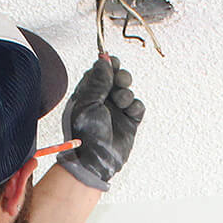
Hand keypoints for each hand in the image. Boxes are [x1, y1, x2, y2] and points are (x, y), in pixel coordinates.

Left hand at [61, 57, 143, 187]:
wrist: (96, 161)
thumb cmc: (85, 134)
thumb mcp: (88, 103)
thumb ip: (98, 80)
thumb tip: (104, 60)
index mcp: (87, 94)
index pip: (99, 72)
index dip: (107, 65)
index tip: (113, 61)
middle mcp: (102, 101)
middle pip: (116, 79)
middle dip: (121, 76)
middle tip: (121, 80)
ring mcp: (117, 111)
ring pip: (128, 91)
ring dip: (126, 93)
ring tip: (121, 102)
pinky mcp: (129, 122)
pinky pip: (137, 106)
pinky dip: (135, 106)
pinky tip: (129, 112)